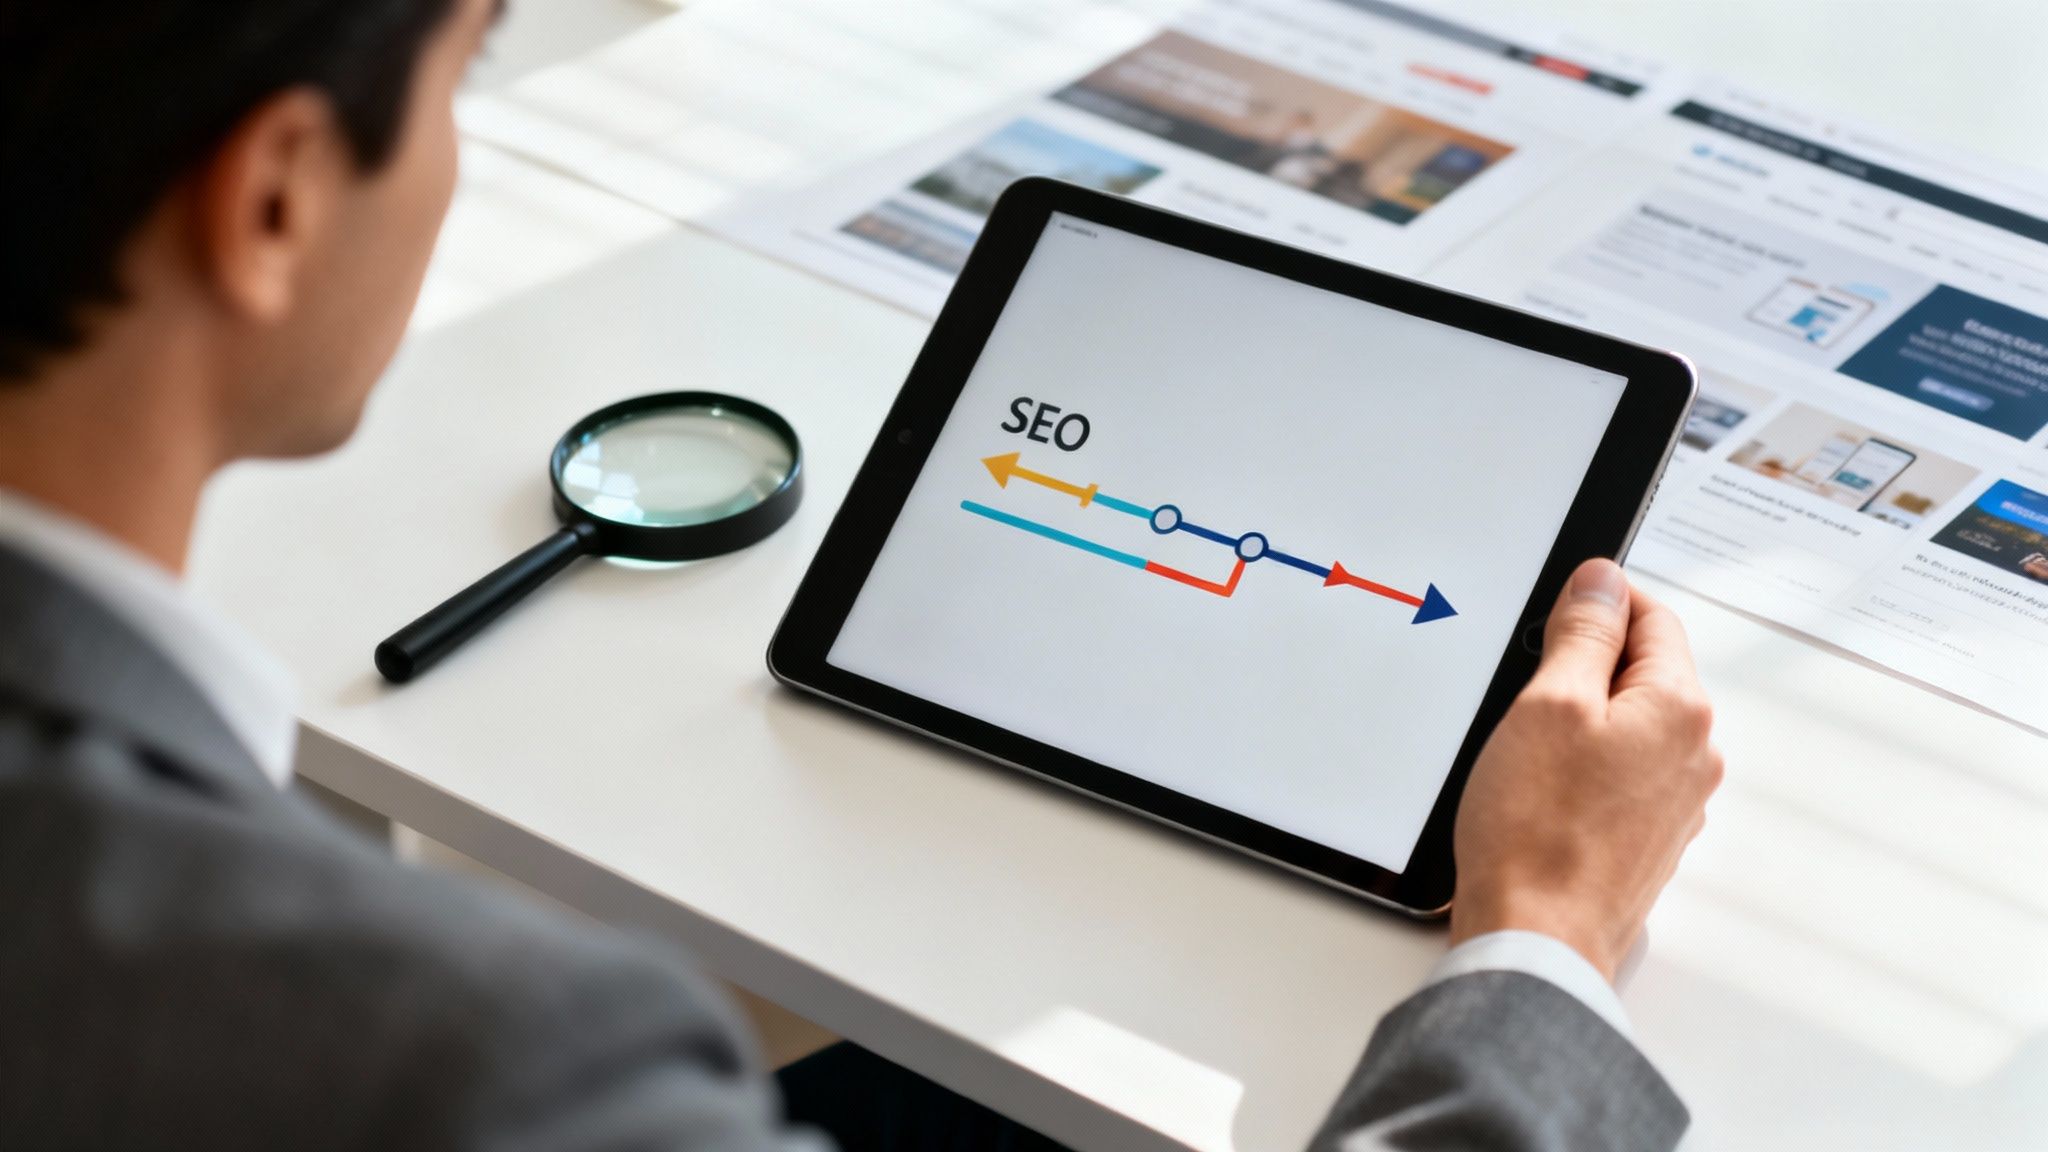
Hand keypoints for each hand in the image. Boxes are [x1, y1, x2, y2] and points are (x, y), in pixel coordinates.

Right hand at [1448, 558, 1721, 980]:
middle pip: (1642, 672)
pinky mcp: (1649, 838)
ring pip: (1629, 725)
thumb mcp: (1547, 703)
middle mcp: (1695, 754)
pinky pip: (1620, 775)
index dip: (1597, 603)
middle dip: (1583, 669)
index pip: (1651, 617)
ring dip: (1581, 722)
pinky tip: (1540, 793)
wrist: (1536, 938)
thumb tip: (1603, 582)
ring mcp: (1677, 802)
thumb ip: (1583, 633)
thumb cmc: (1536, 833)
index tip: (1552, 614)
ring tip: (1527, 754)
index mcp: (1680, 709)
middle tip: (1525, 693)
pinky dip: (1582, 769)